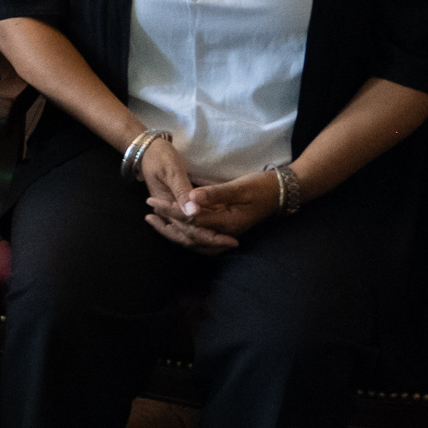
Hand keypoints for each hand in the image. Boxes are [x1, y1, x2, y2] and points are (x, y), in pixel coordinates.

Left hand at [149, 167, 276, 247]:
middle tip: (147, 213)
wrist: (281, 192)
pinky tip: (171, 223)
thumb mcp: (239, 187)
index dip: (170, 212)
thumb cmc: (262, 187)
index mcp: (227, 224)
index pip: (191, 221)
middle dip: (167, 226)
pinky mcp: (223, 229)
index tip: (152, 202)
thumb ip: (215, 193)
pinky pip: (199, 235)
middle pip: (189, 237)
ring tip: (153, 220)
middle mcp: (224, 233)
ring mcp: (224, 233)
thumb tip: (190, 197)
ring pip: (193, 240)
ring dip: (172, 231)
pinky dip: (183, 230)